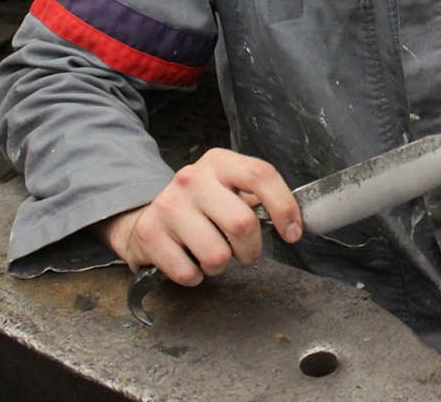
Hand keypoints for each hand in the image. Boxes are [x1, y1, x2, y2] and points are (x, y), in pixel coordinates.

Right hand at [92, 148, 301, 284]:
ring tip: (211, 253)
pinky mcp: (150, 234)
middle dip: (250, 249)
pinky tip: (189, 260)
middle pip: (242, 223)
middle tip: (244, 251)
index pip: (260, 175)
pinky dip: (196, 276)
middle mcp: (192, 179)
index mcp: (218, 163)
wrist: (147, 218)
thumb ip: (257, 198)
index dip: (284, 206)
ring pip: (217, 255)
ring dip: (221, 265)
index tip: (292, 232)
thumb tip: (293, 223)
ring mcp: (169, 205)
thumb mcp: (228, 190)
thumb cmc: (200, 207)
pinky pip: (189, 273)